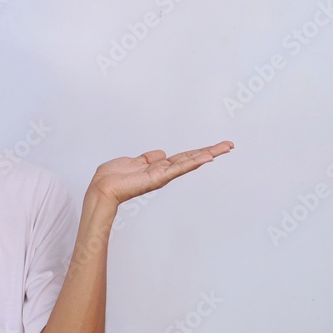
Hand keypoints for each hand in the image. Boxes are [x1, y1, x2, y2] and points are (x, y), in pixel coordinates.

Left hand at [88, 140, 233, 205]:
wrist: (102, 187)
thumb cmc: (112, 177)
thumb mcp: (132, 162)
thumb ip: (147, 158)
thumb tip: (160, 153)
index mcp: (157, 167)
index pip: (182, 158)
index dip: (198, 152)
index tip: (214, 147)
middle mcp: (163, 172)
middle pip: (191, 159)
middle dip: (210, 152)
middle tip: (230, 145)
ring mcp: (163, 175)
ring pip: (189, 162)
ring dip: (207, 154)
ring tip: (225, 148)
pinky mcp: (159, 178)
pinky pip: (179, 168)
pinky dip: (193, 162)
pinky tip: (206, 157)